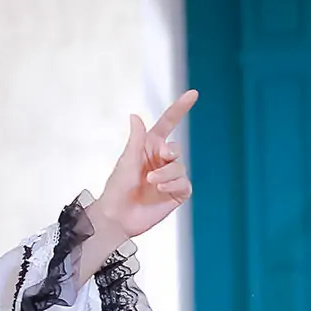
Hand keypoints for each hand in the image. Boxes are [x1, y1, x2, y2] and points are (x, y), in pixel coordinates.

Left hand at [85, 92, 195, 265]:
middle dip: (170, 152)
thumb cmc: (117, 188)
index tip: (193, 94)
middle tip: (161, 157)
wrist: (117, 217)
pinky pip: (185, 184)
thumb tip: (135, 116)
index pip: (168, 124)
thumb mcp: (126, 160)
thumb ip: (136, 139)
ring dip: (167, 174)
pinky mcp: (176, 193)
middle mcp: (160, 160)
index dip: (180, 109)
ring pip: (180, 167)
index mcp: (148, 147)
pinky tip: (161, 190)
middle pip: (176, 148)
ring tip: (151, 182)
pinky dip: (173, 185)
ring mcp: (169, 177)